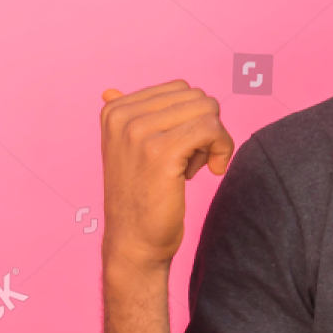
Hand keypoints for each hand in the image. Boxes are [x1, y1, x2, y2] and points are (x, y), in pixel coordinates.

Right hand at [99, 80, 234, 269]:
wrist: (133, 243)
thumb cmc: (137, 198)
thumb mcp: (124, 151)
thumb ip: (126, 119)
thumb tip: (109, 90)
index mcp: (114, 111)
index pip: (180, 89)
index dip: (193, 118)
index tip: (184, 148)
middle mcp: (123, 116)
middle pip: (197, 98)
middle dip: (205, 127)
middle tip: (192, 160)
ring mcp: (140, 132)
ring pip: (207, 110)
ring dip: (213, 139)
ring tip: (196, 167)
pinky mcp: (162, 151)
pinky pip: (211, 129)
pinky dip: (222, 148)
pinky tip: (214, 171)